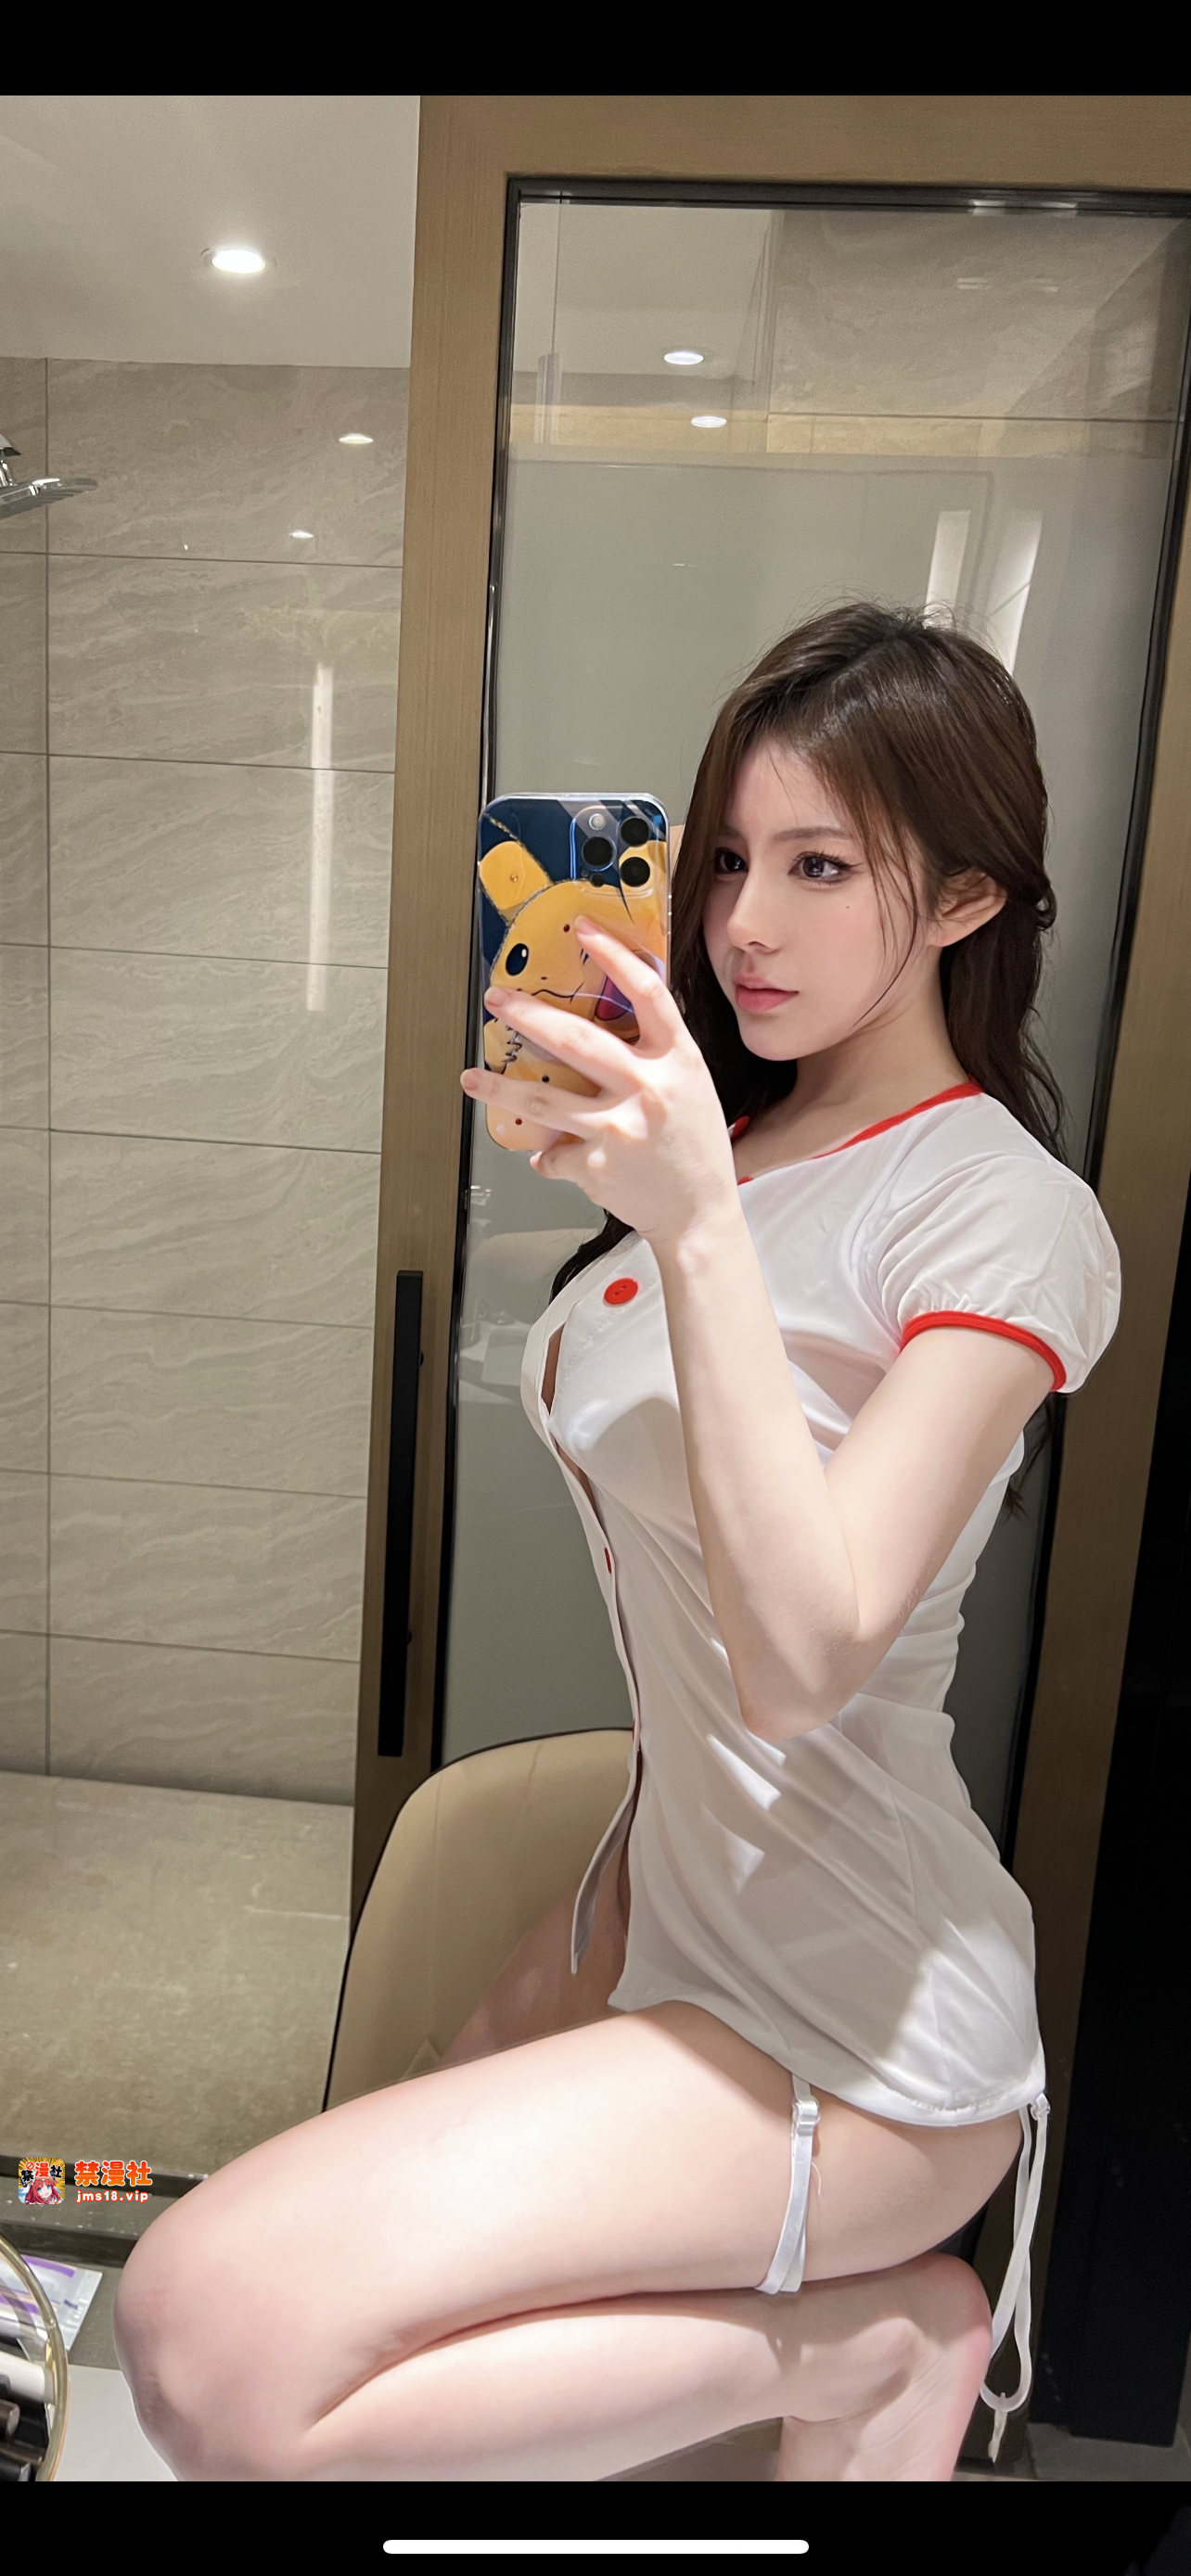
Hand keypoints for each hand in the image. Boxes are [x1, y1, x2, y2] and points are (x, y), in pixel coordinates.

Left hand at [460, 920, 739, 1248]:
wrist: (701, 1216)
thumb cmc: (696, 1153)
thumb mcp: (692, 1090)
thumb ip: (655, 1057)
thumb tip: (607, 1026)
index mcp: (677, 1062)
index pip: (647, 994)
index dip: (614, 956)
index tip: (585, 931)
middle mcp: (648, 1089)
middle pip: (574, 1039)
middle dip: (526, 1015)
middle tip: (497, 1001)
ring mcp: (618, 1128)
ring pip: (543, 1098)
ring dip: (500, 1086)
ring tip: (475, 1078)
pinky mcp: (595, 1165)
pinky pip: (554, 1151)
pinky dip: (550, 1154)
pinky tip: (551, 1156)